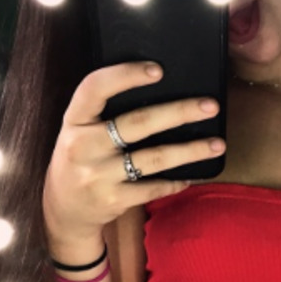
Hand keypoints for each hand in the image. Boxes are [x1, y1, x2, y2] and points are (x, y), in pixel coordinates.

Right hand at [42, 61, 224, 247]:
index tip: (158, 70)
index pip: (95, 88)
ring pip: (154, 158)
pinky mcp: (113, 200)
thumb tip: (160, 91)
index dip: (125, 76)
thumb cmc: (80, 159)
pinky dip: (176, 181)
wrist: (63, 211)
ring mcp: (98, 175)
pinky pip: (154, 187)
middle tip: (210, 106)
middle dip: (179, 112)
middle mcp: (83, 146)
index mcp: (74, 121)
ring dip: (190, 151)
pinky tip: (192, 176)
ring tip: (217, 144)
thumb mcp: (80, 131)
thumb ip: (105, 113)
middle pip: (138, 123)